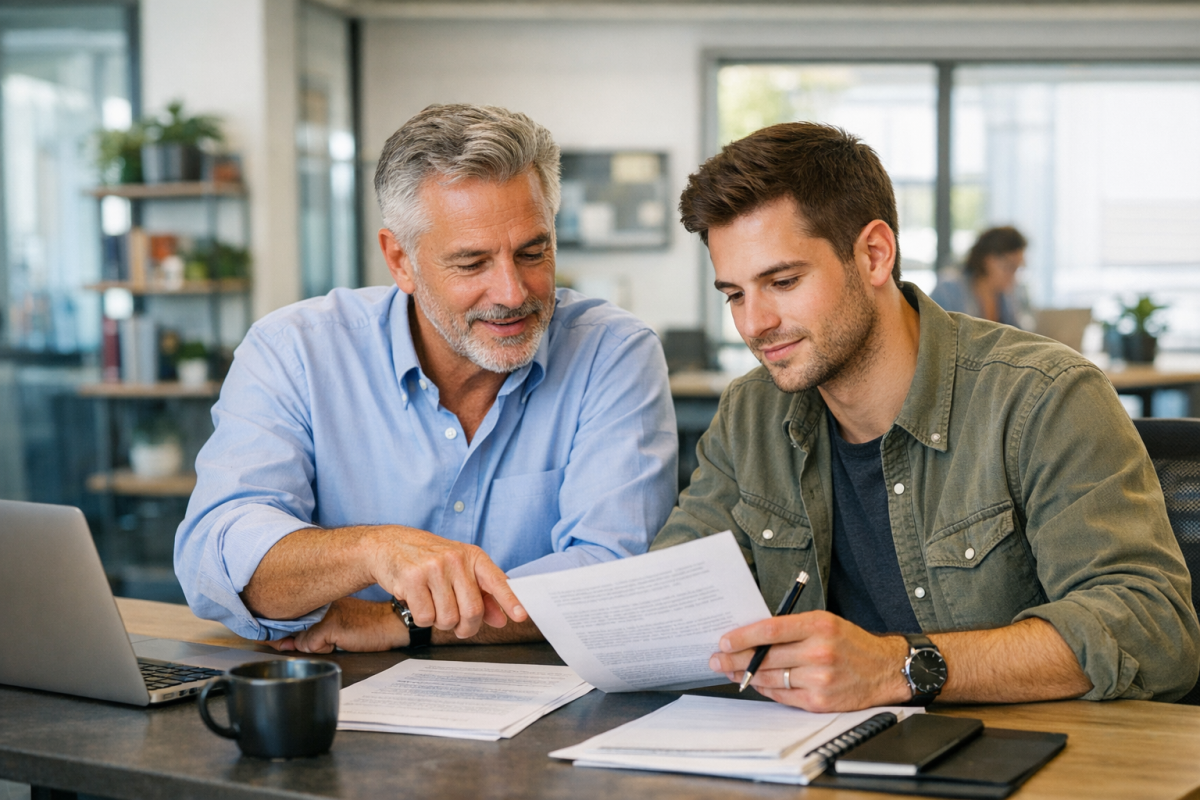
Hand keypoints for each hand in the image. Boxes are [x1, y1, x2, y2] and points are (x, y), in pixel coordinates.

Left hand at [271, 597, 405, 653]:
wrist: (392, 624)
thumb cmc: (369, 625)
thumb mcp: (336, 625)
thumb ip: (310, 631)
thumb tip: (284, 642)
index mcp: (321, 598)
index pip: (291, 615)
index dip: (284, 629)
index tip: (279, 637)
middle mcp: (319, 601)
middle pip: (291, 628)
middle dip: (297, 639)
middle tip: (326, 636)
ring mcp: (323, 612)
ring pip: (299, 639)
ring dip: (314, 645)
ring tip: (338, 638)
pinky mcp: (329, 625)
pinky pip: (310, 646)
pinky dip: (322, 649)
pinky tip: (341, 641)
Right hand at [367, 526, 527, 639]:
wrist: (389, 545)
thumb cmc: (428, 560)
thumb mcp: (458, 570)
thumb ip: (482, 594)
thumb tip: (501, 618)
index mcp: (473, 556)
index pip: (497, 580)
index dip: (510, 600)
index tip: (521, 615)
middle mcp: (455, 559)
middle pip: (472, 610)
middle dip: (466, 627)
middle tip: (459, 626)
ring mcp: (433, 568)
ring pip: (448, 618)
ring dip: (441, 622)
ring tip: (433, 605)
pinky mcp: (412, 579)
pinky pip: (425, 618)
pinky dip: (423, 619)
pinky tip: (418, 602)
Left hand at [709, 610, 910, 711]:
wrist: (885, 669)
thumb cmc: (850, 642)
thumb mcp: (825, 622)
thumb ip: (791, 627)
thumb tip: (752, 635)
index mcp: (819, 626)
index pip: (771, 630)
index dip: (743, 636)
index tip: (724, 641)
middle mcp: (820, 652)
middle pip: (766, 657)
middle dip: (736, 659)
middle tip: (717, 659)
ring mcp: (820, 679)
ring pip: (771, 678)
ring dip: (746, 675)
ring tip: (731, 671)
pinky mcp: (820, 702)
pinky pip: (782, 696)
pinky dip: (766, 689)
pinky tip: (756, 682)